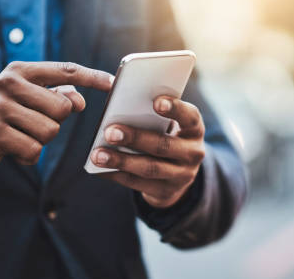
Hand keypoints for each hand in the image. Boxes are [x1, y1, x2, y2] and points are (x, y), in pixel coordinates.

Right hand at [0, 61, 112, 179]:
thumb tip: (79, 100)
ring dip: (41, 141)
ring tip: (21, 135)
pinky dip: (29, 156)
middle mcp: (8, 83)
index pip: (65, 70)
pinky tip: (13, 149)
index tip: (114, 83)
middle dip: (55, 122)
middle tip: (32, 124)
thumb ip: (56, 95)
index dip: (92, 77)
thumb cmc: (3, 117)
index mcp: (20, 71)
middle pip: (62, 108)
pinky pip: (34, 150)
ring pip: (50, 131)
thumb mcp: (26, 99)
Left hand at [90, 96, 205, 207]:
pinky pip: (138, 184)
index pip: (190, 117)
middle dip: (136, 138)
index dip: (175, 109)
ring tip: (98, 155)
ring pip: (150, 168)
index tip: (156, 102)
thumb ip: (152, 117)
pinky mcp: (166, 191)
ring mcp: (182, 176)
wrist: (178, 175)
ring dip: (122, 161)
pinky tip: (99, 168)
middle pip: (164, 145)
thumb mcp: (169, 126)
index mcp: (195, 130)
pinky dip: (116, 175)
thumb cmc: (167, 136)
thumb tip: (119, 109)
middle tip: (110, 132)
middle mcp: (193, 153)